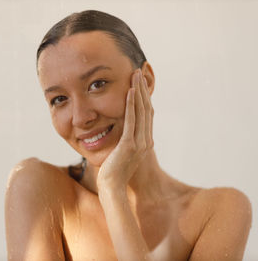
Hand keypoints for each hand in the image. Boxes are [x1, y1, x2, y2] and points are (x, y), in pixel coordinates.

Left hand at [97, 69, 153, 190]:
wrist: (112, 188)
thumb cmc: (113, 173)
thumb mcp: (122, 154)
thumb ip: (125, 142)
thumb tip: (122, 132)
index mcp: (145, 142)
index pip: (147, 115)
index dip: (145, 97)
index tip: (140, 83)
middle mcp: (146, 141)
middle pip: (147, 109)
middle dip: (143, 89)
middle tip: (139, 72)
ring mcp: (139, 143)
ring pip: (141, 111)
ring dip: (138, 92)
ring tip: (135, 75)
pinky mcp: (129, 145)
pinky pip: (131, 121)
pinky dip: (131, 105)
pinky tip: (129, 92)